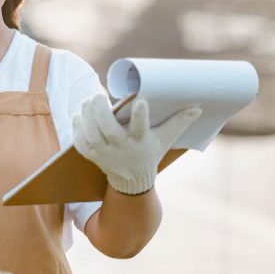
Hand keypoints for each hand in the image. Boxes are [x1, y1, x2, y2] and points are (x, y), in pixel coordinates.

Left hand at [71, 94, 201, 194]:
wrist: (131, 180)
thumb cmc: (149, 152)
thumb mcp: (165, 139)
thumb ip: (178, 122)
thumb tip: (197, 107)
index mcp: (140, 142)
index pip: (140, 129)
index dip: (140, 115)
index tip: (140, 101)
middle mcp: (120, 148)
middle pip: (107, 128)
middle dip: (100, 109)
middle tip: (99, 93)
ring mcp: (103, 153)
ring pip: (91, 132)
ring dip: (87, 113)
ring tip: (89, 99)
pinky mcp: (91, 155)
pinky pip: (79, 141)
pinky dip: (77, 126)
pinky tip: (79, 114)